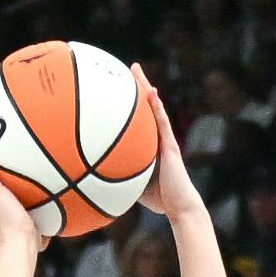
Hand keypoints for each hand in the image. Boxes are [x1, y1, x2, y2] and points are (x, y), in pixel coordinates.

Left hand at [133, 65, 203, 220]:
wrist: (180, 207)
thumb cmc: (160, 200)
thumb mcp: (133, 185)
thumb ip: (120, 177)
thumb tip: (95, 180)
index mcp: (150, 146)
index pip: (139, 120)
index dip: (130, 104)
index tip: (118, 88)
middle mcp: (158, 138)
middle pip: (146, 107)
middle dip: (137, 87)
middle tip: (127, 69)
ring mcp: (165, 140)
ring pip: (154, 108)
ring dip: (145, 88)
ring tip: (135, 69)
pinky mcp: (171, 145)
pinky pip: (161, 121)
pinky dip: (156, 106)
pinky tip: (150, 91)